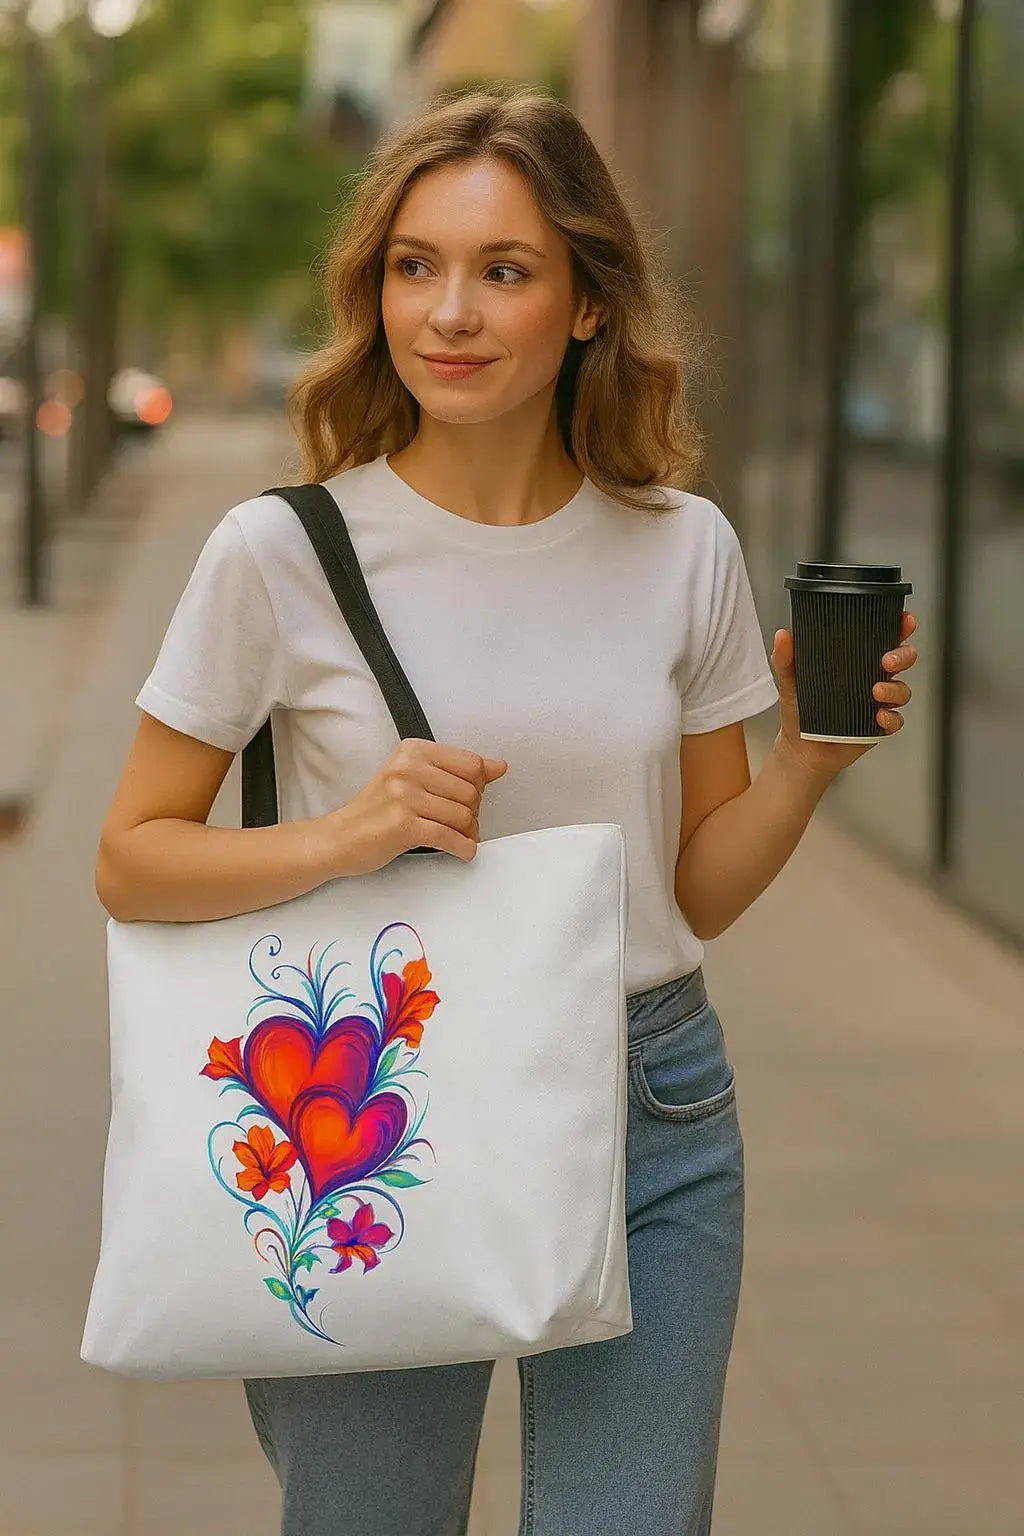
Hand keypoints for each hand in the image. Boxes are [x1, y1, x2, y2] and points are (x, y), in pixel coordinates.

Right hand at [328, 739, 507, 874]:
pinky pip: (450, 837)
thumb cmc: (377, 810)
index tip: (469, 798)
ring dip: (467, 834)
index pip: (471, 764)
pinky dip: (462, 848)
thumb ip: (457, 771)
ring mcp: (404, 796)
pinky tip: (461, 850)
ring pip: (463, 816)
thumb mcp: (415, 779)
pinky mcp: (403, 825)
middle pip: (471, 792)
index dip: (479, 786)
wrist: (339, 838)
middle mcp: (407, 769)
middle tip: (459, 823)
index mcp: (413, 751)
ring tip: (456, 837)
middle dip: (472, 814)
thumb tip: (498, 765)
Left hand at [770, 612, 918, 780]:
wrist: (799, 748)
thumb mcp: (790, 680)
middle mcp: (871, 678)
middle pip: (903, 659)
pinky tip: (879, 717)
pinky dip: (891, 718)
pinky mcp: (878, 726)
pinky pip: (895, 720)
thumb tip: (782, 635)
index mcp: (856, 660)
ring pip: (902, 689)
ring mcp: (878, 702)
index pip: (884, 637)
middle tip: (887, 660)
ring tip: (876, 692)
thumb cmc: (799, 709)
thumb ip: (785, 658)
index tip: (904, 620)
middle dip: (903, 655)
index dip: (900, 627)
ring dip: (895, 688)